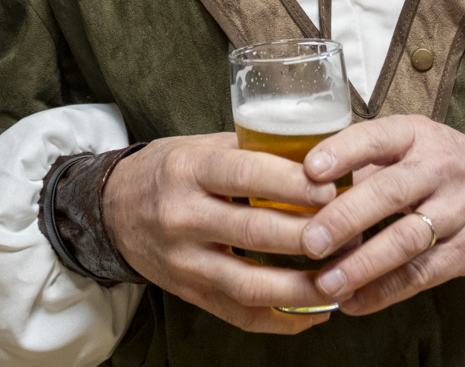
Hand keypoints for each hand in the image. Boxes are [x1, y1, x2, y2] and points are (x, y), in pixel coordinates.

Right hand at [102, 133, 340, 333]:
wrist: (112, 210)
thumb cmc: (170, 171)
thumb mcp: (202, 146)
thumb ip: (253, 152)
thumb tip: (320, 154)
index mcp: (190, 170)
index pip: (248, 175)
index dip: (294, 184)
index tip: (334, 189)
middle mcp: (183, 216)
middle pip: (256, 233)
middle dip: (311, 236)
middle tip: (352, 234)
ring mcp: (184, 261)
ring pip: (251, 285)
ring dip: (304, 288)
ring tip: (342, 278)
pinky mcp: (189, 293)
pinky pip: (241, 315)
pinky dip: (283, 318)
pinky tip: (316, 309)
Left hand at [298, 117, 464, 315]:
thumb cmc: (442, 163)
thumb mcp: (410, 143)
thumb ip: (364, 162)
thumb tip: (301, 187)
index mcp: (414, 134)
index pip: (375, 137)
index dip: (342, 153)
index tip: (310, 171)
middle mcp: (437, 168)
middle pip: (389, 192)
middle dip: (345, 218)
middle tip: (309, 242)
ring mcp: (456, 209)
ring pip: (405, 239)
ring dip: (363, 265)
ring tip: (328, 283)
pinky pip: (422, 273)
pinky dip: (386, 291)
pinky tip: (356, 302)